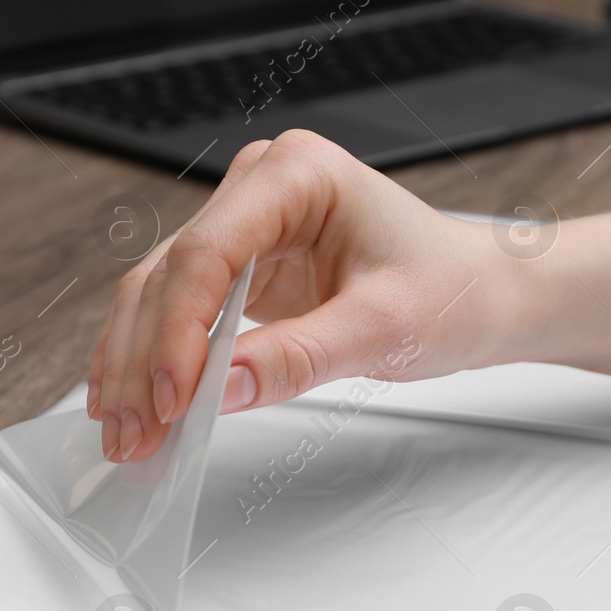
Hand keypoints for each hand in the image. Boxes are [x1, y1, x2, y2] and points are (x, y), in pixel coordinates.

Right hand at [87, 130, 523, 461]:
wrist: (484, 295)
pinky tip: (137, 406)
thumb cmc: (453, 290)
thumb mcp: (384, 330)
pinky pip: (180, 314)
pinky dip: (155, 363)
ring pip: (159, 296)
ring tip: (127, 435)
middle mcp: (259, 190)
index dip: (178, 332)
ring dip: (136, 368)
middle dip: (145, 362)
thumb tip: (219, 391)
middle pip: (170, 276)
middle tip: (134, 434)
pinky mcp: (241, 268)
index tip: (171, 400)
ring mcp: (245, 227)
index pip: (208, 252)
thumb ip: (299, 357)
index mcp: (297, 175)